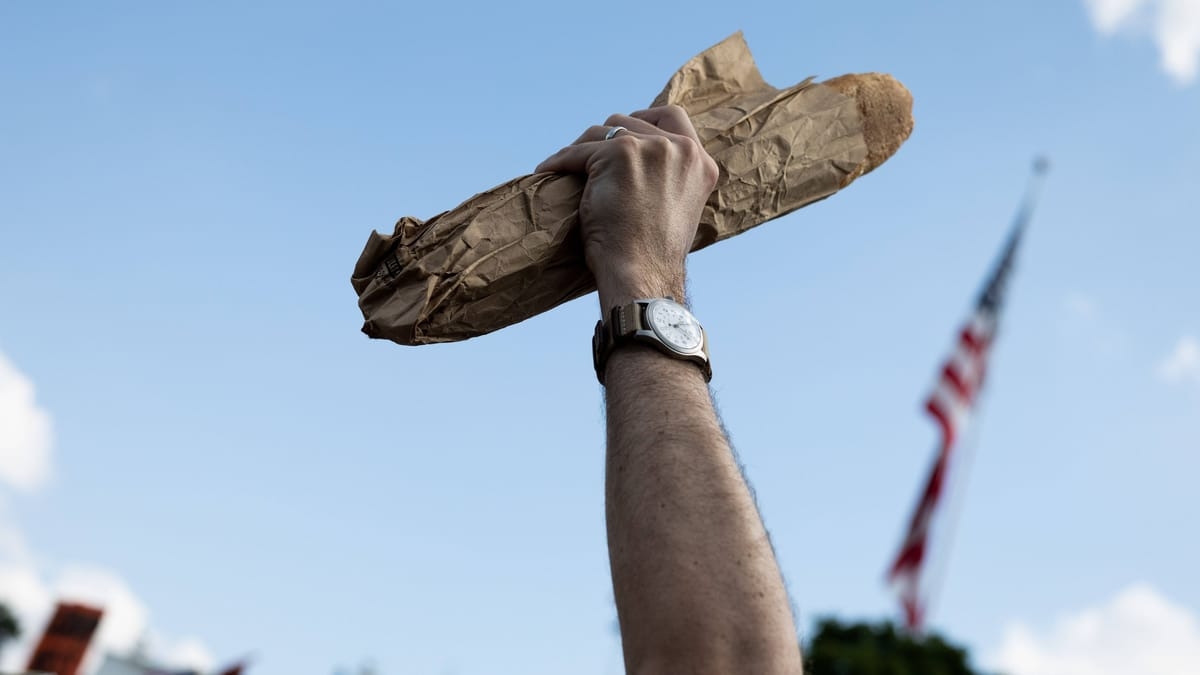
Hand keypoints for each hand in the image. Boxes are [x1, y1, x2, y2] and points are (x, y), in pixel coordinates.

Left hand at [536, 106, 718, 309]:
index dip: (644, 119)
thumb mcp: (674, 207)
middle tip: (587, 158)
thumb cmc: (651, 254)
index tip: (623, 133)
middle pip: (632, 121)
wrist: (642, 273)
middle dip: (606, 137)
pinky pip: (578, 151)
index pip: (673, 116)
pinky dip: (559, 162)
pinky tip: (547, 172)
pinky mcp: (620, 153)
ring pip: (603, 131)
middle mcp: (682, 150)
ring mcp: (652, 148)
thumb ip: (667, 178)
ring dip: (582, 149)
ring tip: (567, 168)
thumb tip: (638, 165)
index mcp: (701, 163)